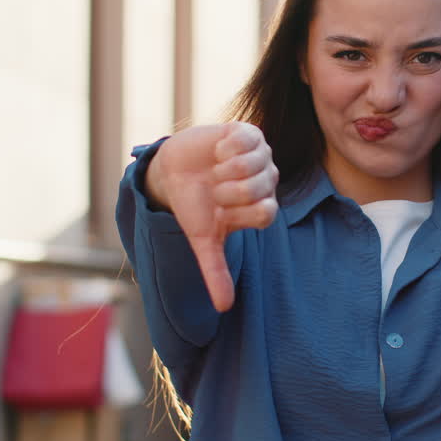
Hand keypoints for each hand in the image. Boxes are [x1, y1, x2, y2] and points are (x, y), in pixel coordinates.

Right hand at [146, 122, 278, 311]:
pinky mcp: (248, 133)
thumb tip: (223, 307)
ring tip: (214, 169)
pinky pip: (246, 140)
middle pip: (260, 188)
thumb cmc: (194, 206)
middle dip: (228, 190)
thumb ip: (216, 271)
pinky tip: (217, 150)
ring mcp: (260, 156)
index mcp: (262, 207)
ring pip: (253, 163)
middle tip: (214, 188)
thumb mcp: (204, 240)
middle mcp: (266, 182)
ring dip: (226, 169)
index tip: (219, 209)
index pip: (266, 213)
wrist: (174, 172)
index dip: (237, 211)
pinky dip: (225, 147)